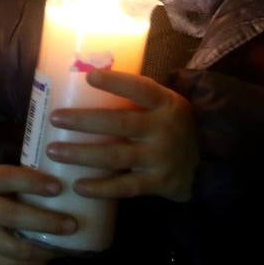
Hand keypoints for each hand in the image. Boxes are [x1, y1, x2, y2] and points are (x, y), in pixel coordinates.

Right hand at [0, 164, 73, 264]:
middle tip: (73, 224)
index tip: (59, 187)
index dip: (32, 182)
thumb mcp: (16, 181)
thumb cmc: (10, 195)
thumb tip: (77, 182)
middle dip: (46, 222)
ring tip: (66, 246)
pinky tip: (50, 255)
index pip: (8, 178)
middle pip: (12, 216)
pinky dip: (36, 262)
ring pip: (16, 248)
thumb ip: (36, 180)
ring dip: (45, 248)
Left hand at [46, 70, 198, 202]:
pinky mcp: (159, 183)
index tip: (88, 76)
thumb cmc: (172, 126)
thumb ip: (136, 96)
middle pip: (119, 123)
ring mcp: (161, 158)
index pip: (140, 88)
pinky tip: (78, 186)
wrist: (209, 163)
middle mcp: (163, 129)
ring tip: (54, 151)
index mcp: (165, 103)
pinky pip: (125, 187)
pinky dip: (100, 188)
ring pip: (115, 156)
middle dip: (84, 121)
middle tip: (55, 118)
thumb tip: (85, 77)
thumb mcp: (165, 104)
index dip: (115, 82)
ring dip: (82, 154)